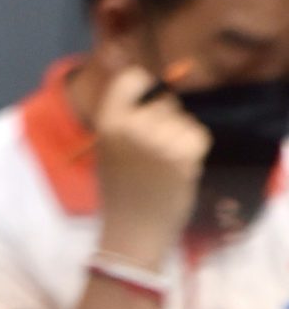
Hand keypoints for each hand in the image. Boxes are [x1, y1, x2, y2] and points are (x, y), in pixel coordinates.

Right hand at [93, 65, 209, 265]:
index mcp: (109, 121)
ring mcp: (158, 141)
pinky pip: (198, 134)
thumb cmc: (120, 188)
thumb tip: (154, 84)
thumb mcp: (110, 145)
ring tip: (168, 161)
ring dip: (181, 136)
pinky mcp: (182, 157)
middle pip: (165, 100)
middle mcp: (132, 126)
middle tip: (156, 148)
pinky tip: (182, 165)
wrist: (132, 230)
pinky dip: (195, 147)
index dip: (146, 87)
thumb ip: (126, 116)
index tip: (147, 106)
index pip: (133, 78)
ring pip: (184, 119)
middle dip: (167, 118)